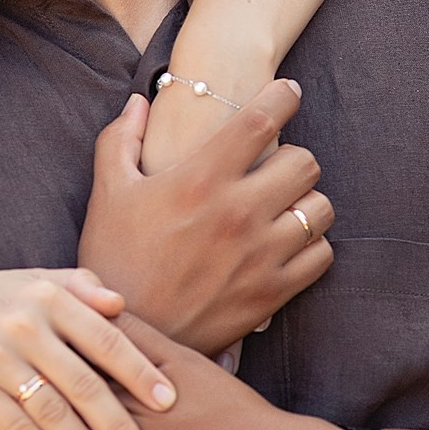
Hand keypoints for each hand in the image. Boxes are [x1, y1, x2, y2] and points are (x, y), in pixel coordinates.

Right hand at [0, 270, 175, 429]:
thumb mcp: (26, 287)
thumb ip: (75, 288)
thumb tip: (120, 301)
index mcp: (46, 294)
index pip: (106, 338)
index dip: (140, 373)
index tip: (169, 403)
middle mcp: (22, 320)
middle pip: (84, 381)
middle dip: (116, 424)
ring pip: (51, 409)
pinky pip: (13, 426)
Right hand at [78, 82, 332, 351]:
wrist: (130, 336)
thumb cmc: (113, 259)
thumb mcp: (107, 194)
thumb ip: (120, 140)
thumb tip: (138, 102)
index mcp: (200, 179)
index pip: (263, 119)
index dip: (283, 97)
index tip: (288, 93)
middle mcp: (238, 212)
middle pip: (305, 162)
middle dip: (293, 156)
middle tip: (275, 165)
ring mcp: (261, 254)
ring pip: (319, 207)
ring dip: (306, 201)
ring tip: (283, 206)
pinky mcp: (273, 291)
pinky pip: (320, 254)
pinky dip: (310, 245)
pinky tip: (286, 243)